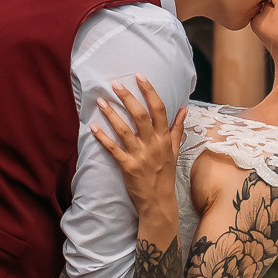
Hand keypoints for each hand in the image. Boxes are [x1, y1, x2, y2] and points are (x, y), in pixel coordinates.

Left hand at [90, 78, 182, 228]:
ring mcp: (140, 155)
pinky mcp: (127, 167)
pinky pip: (113, 150)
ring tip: (100, 101)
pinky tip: (93, 128)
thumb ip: (177, 128)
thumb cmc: (165, 174)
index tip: (139, 76)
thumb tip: (184, 108)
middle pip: (140, 116)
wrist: (158, 201)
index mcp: (164, 138)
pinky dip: (102, 138)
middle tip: (115, 84)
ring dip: (111, 114)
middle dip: (127, 98)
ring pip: (124, 130)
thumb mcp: (174, 150)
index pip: (159, 109)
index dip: (149, 91)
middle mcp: (153, 144)